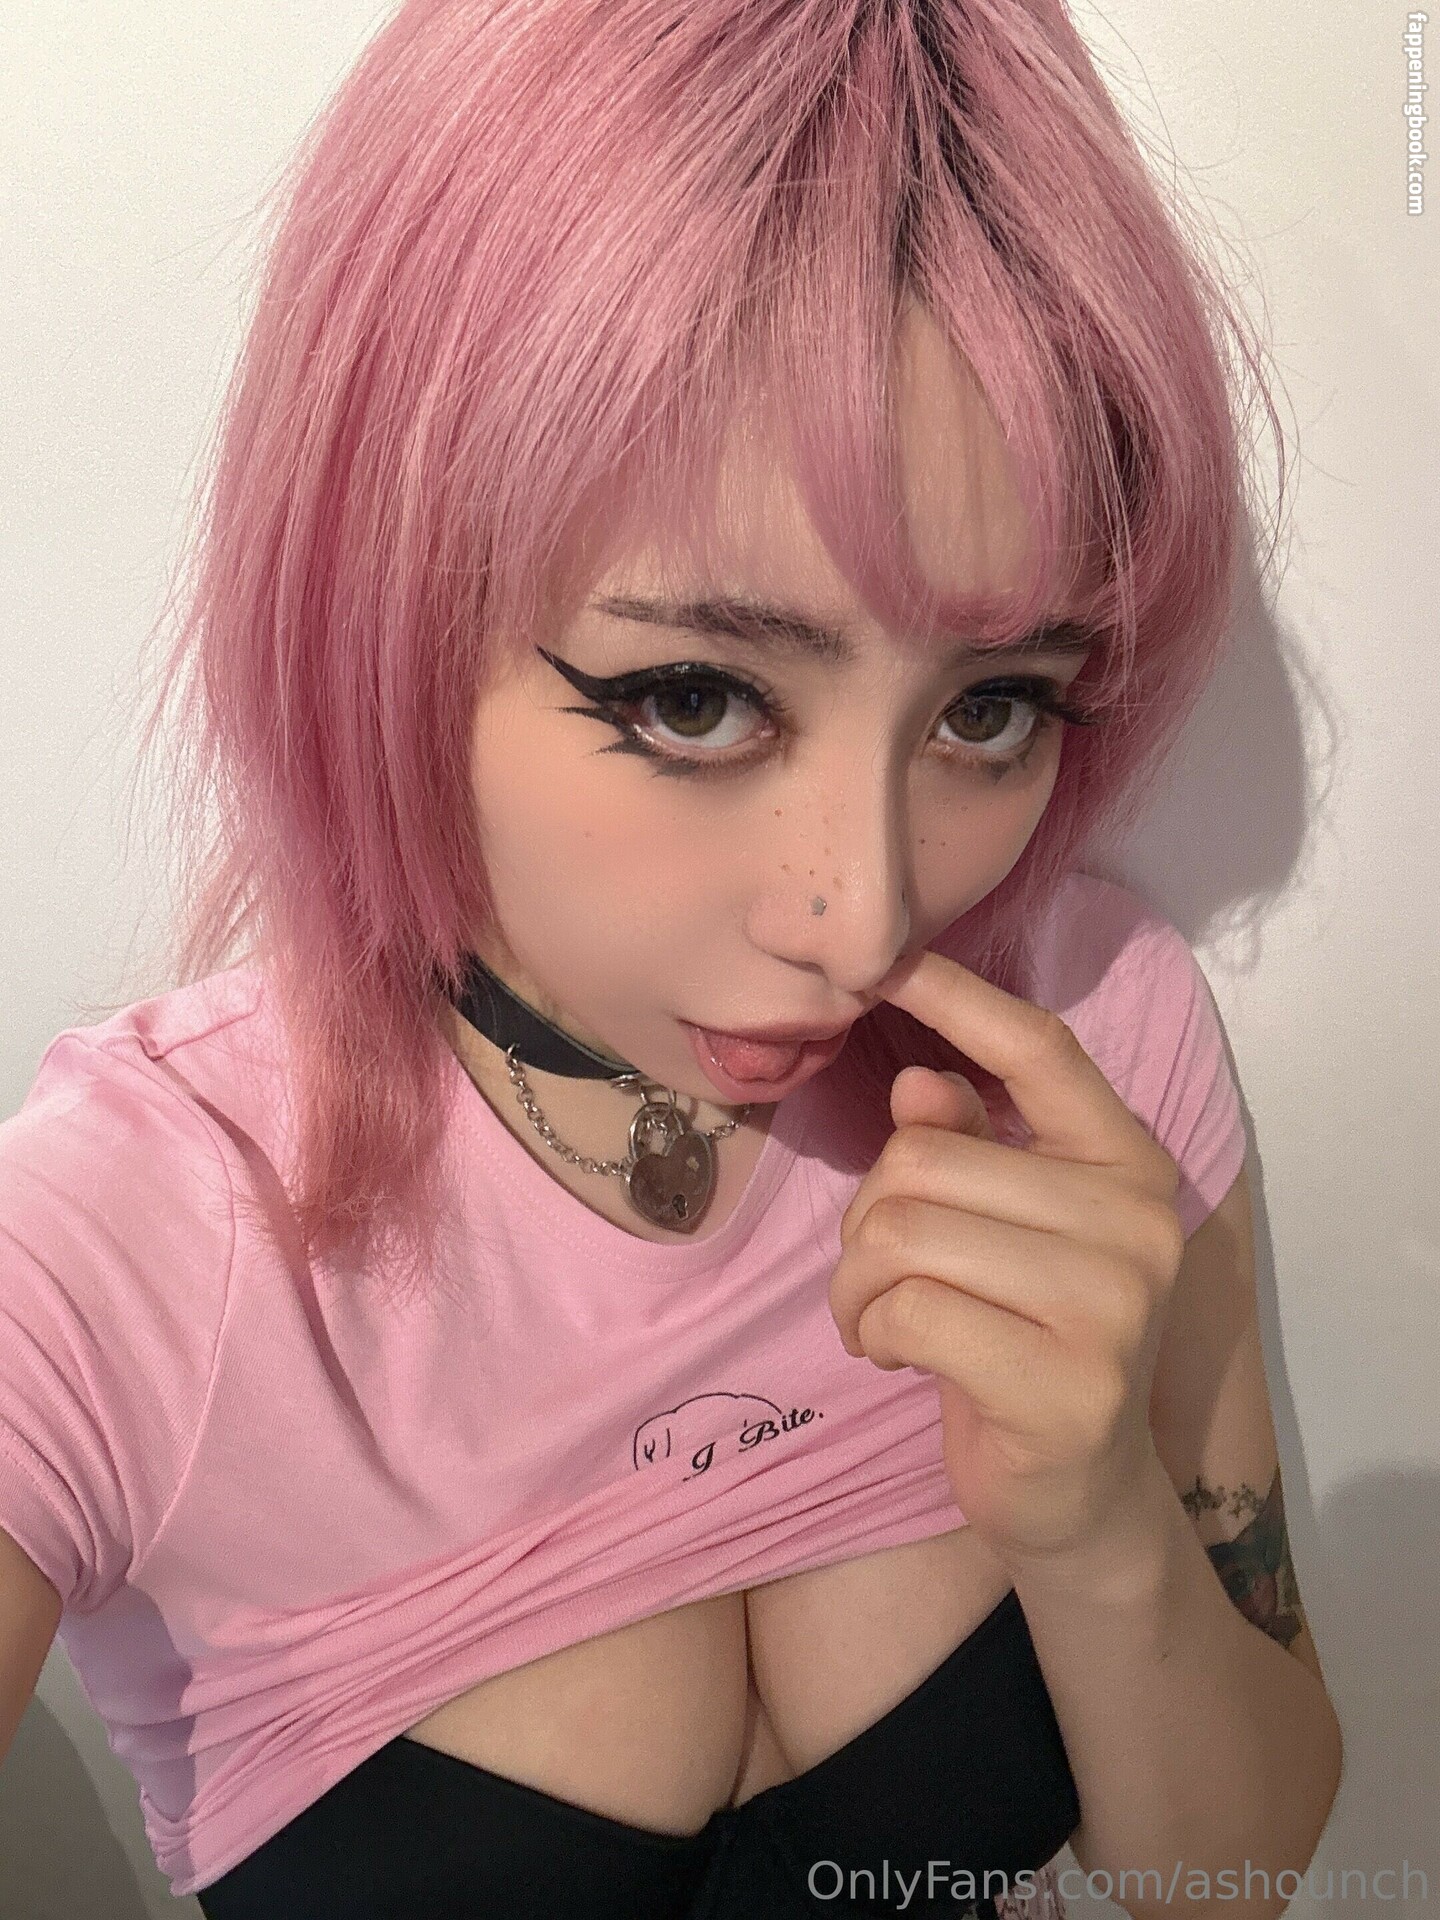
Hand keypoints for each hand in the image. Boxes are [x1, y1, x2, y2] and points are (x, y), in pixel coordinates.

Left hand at [831, 946, 1186, 1569]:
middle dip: (867, 1218)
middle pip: (927, 1155)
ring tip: (881, 1316)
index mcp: (1126, 1161)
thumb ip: (968, 1146)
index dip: (958, 998)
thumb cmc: (1021, 1336)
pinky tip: (896, 1355)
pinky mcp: (1066, 1386)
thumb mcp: (996, 1229)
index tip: (883, 960)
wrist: (1077, 1494)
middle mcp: (1136, 1220)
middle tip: (879, 1276)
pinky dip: (871, 1331)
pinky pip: (908, 1310)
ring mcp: (1112, 1305)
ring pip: (904, 1232)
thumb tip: (918, 1082)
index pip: (1040, 1050)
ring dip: (857, 1283)